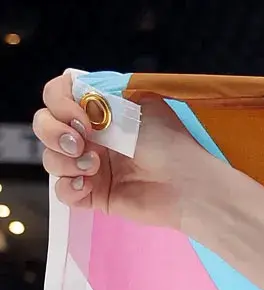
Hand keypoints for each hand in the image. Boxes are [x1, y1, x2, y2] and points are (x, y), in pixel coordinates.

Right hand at [34, 71, 215, 230]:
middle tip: (81, 143)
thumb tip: (74, 88)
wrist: (187, 185)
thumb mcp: (138, 106)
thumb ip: (103, 94)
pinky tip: (87, 185)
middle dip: (53, 132)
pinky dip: (69, 188)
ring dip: (64, 161)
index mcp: (99, 112)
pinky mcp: (94, 194)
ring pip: (51, 159)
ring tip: (93, 167)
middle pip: (44, 126)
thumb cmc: (169, 143)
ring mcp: (90, 166)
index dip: (59, 103)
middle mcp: (91, 137)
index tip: (81, 117)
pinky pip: (62, 191)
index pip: (57, 96)